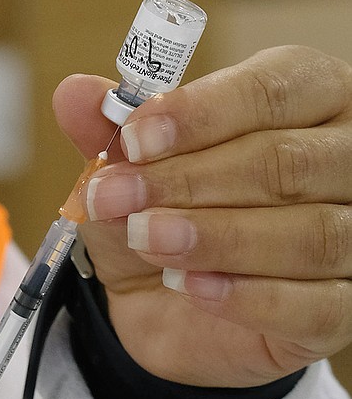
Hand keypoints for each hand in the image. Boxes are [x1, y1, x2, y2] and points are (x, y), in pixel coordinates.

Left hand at [53, 46, 351, 386]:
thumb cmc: (168, 220)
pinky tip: (193, 288)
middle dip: (191, 181)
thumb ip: (111, 134)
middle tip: (118, 198)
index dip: (199, 114)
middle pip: (286, 161)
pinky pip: (319, 304)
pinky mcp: (347, 308)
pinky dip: (251, 297)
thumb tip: (74, 93)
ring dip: (216, 237)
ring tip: (148, 240)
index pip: (272, 89)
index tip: (131, 140)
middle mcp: (349, 159)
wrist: (176, 309)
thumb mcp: (131, 177)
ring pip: (309, 233)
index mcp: (310, 98)